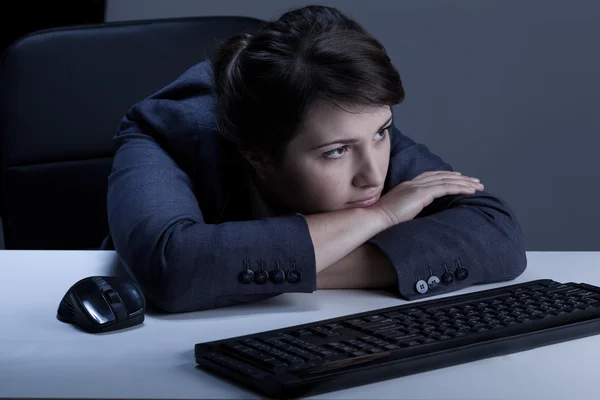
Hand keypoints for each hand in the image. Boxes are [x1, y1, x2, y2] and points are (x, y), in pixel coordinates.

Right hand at [369, 171, 483, 227]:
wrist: (374, 219)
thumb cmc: (382, 221)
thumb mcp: (399, 212)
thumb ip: (410, 209)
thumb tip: (419, 215)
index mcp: (407, 187)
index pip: (431, 177)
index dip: (447, 177)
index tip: (459, 179)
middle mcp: (413, 183)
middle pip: (442, 176)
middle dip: (460, 178)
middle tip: (475, 181)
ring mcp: (417, 187)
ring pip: (446, 181)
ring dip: (464, 183)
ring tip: (478, 186)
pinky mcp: (421, 194)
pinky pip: (445, 188)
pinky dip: (459, 188)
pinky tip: (469, 191)